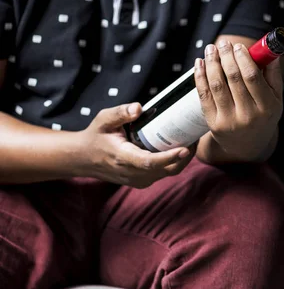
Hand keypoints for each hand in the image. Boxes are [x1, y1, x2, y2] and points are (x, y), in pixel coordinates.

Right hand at [75, 103, 195, 187]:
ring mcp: (138, 180)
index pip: (150, 162)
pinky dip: (175, 163)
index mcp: (123, 157)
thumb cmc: (96, 136)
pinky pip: (163, 174)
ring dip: (182, 160)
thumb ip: (120, 112)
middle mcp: (132, 173)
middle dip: (184, 156)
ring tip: (192, 140)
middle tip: (196, 137)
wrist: (83, 158)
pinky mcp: (142, 181)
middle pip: (166, 170)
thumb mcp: (103, 119)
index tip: (185, 149)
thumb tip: (140, 108)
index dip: (169, 157)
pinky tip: (181, 148)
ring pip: (167, 173)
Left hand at [194, 40, 282, 160]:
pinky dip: (200, 77)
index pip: (252, 77)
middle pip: (233, 79)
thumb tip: (270, 51)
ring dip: (211, 64)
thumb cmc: (263, 116)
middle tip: (223, 44)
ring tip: (210, 49)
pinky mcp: (213, 123)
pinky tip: (200, 63)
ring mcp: (229, 120)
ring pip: (217, 85)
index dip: (243, 59)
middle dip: (226, 57)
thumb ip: (274, 75)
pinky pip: (204, 96)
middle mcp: (248, 115)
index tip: (238, 46)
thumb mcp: (276, 99)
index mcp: (266, 107)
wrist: (247, 145)